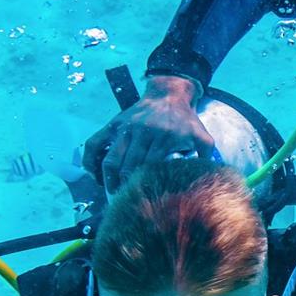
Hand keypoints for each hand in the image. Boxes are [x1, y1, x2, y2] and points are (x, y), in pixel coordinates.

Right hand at [83, 74, 215, 195]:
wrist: (169, 93)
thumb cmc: (185, 119)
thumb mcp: (202, 136)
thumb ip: (206, 157)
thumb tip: (205, 180)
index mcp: (163, 138)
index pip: (150, 168)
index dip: (144, 185)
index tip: (144, 200)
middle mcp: (141, 133)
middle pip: (128, 167)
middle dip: (125, 187)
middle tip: (126, 202)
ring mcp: (125, 129)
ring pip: (111, 160)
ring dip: (108, 179)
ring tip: (112, 192)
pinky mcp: (113, 124)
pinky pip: (94, 143)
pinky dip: (89, 160)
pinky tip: (93, 174)